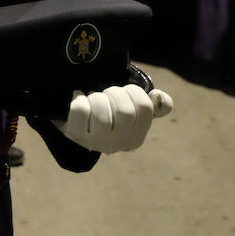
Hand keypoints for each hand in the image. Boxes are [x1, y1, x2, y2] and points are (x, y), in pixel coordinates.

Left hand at [53, 84, 173, 154]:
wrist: (75, 117)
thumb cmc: (108, 110)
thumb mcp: (132, 106)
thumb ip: (153, 104)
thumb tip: (160, 98)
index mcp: (136, 137)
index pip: (144, 107)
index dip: (133, 91)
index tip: (123, 91)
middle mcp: (117, 145)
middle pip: (125, 112)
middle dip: (114, 93)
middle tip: (106, 92)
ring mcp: (95, 142)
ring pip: (102, 114)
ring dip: (97, 97)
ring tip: (93, 96)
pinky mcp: (74, 134)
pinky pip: (80, 110)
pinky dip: (79, 98)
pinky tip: (79, 97)